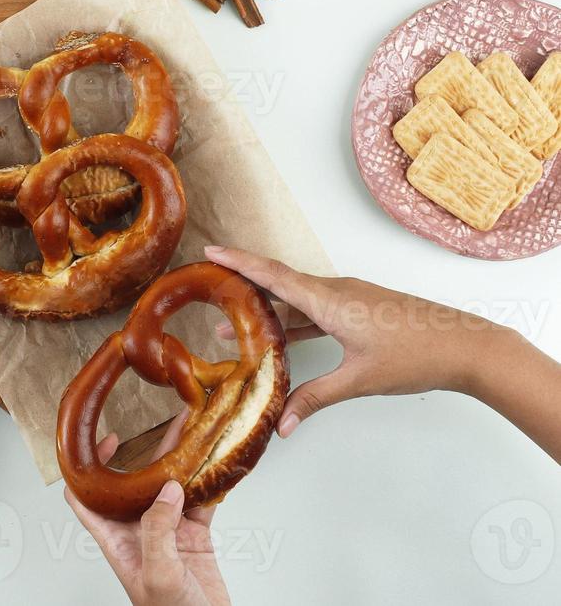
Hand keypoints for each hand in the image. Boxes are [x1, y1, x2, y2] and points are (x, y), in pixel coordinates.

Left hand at [64, 414, 230, 605]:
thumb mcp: (158, 574)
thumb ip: (158, 530)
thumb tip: (168, 489)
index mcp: (116, 539)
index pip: (87, 496)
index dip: (89, 467)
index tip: (107, 441)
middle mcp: (138, 530)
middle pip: (135, 481)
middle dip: (146, 450)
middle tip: (160, 424)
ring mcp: (167, 532)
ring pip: (170, 484)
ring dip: (181, 459)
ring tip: (191, 431)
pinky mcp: (194, 536)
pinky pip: (200, 500)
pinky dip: (208, 481)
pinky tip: (215, 463)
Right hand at [204, 245, 518, 438]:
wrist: (465, 346)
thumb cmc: (414, 356)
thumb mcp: (359, 380)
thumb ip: (315, 398)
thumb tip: (282, 424)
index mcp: (329, 300)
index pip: (272, 275)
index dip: (238, 262)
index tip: (210, 251)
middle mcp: (334, 291)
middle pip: (279, 281)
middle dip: (243, 285)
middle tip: (210, 286)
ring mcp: (348, 298)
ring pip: (297, 297)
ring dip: (267, 308)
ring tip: (236, 327)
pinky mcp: (359, 308)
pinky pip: (315, 306)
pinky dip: (292, 318)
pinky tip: (282, 337)